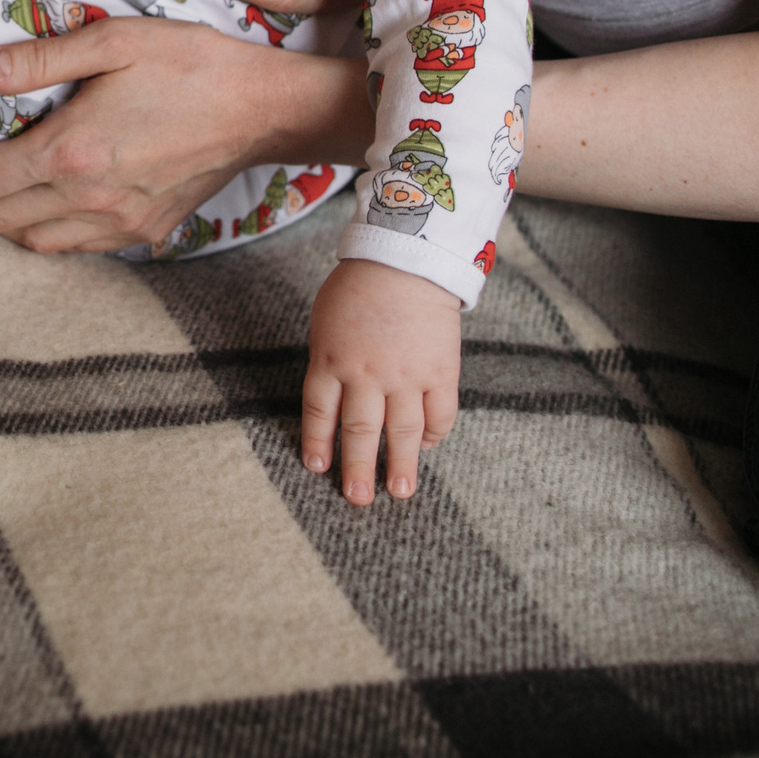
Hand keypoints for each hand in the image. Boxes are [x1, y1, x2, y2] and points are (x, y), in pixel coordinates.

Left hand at [0, 18, 371, 252]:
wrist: (266, 109)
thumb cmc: (191, 65)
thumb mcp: (114, 41)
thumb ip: (39, 58)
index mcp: (74, 152)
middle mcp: (90, 199)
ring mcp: (118, 224)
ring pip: (29, 241)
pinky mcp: (142, 233)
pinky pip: (71, 246)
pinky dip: (39, 230)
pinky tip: (37, 200)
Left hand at [300, 260, 461, 505]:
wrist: (408, 258)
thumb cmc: (360, 285)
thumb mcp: (327, 320)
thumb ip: (330, 360)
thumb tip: (334, 399)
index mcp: (331, 359)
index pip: (320, 413)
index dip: (318, 443)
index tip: (318, 468)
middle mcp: (367, 374)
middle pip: (360, 431)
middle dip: (358, 469)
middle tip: (357, 499)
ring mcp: (406, 375)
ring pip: (403, 432)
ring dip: (401, 465)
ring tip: (401, 492)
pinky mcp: (441, 372)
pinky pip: (440, 414)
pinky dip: (434, 434)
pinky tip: (428, 446)